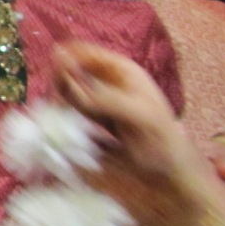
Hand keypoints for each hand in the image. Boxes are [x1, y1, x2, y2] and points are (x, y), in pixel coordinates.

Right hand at [51, 43, 224, 225]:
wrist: (172, 173)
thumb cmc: (162, 142)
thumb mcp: (136, 116)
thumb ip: (103, 98)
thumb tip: (67, 82)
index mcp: (122, 71)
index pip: (84, 52)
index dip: (64, 61)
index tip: (52, 83)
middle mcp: (110, 82)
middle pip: (71, 70)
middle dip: (59, 84)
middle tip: (56, 106)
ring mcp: (102, 101)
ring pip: (69, 91)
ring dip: (60, 101)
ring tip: (60, 119)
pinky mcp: (97, 121)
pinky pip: (73, 111)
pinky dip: (65, 116)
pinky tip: (65, 127)